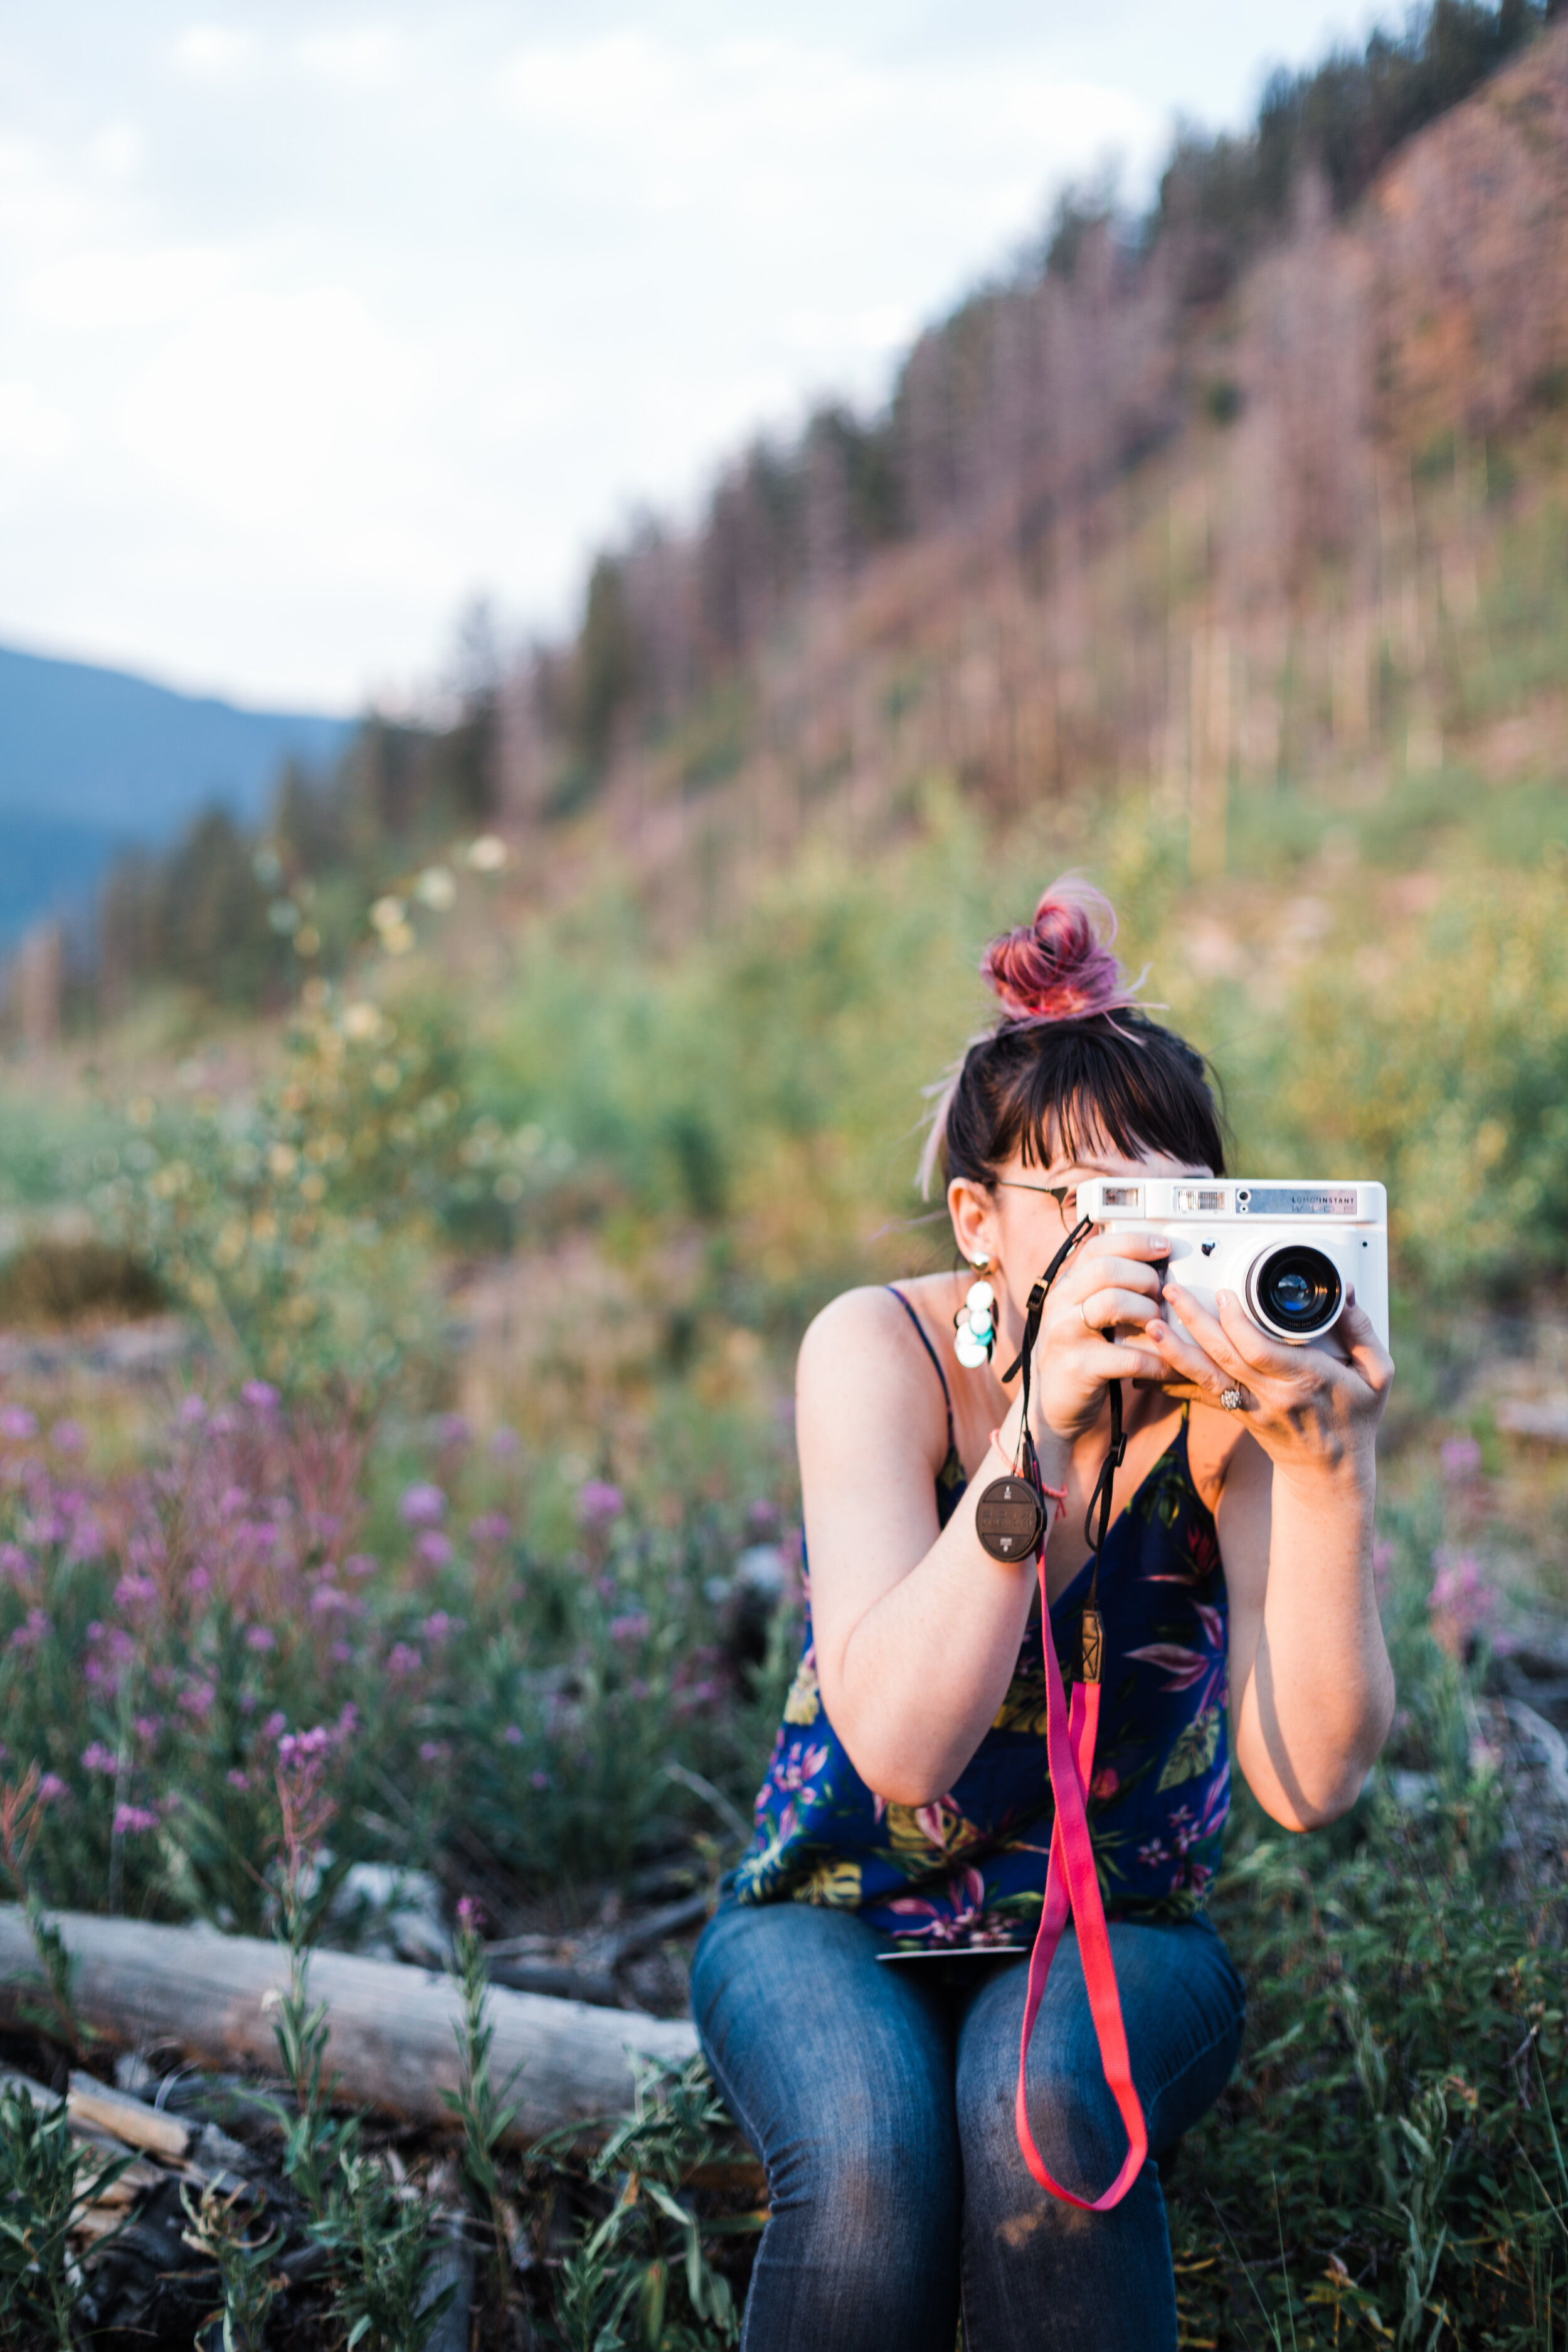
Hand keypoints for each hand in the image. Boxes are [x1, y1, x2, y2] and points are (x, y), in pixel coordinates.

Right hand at [1028, 1229, 1170, 1442]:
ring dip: (1149, 1313)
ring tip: (1160, 1327)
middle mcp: (1060, 1304)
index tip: (1164, 1248)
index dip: (1134, 1243)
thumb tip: (1154, 1267)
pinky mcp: (1079, 1367)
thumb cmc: (1077, 1356)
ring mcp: (1066, 1334)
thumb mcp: (1082, 1316)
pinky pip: (1129, 1357)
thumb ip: (1105, 1290)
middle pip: (1106, 1270)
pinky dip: (1157, 1362)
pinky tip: (1169, 1367)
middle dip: (1145, 1278)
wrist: (1049, 1407)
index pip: (1097, 1247)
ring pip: (1114, 1303)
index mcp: (1066, 1286)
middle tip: (1161, 1296)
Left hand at [1146, 1282, 1392, 1484]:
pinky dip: (1174, 1378)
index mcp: (1306, 1381)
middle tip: (1171, 1290)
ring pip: (1205, 1377)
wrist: (1330, 1475)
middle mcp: (1271, 1395)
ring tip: (1150, 1325)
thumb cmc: (1356, 1420)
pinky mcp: (1236, 1413)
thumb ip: (1363, 1332)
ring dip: (1174, 1351)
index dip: (1237, 1324)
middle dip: (1194, 1322)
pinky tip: (1148, 1363)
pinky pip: (1200, 1395)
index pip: (1260, 1351)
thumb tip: (1347, 1292)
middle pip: (1223, 1357)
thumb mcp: (1378, 1376)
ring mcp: (1249, 1407)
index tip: (1225, 1294)